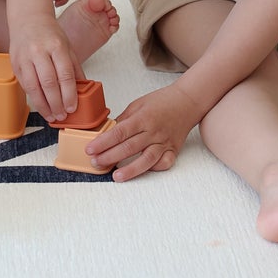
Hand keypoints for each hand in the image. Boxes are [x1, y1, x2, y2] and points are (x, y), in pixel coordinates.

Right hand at [9, 15, 81, 123]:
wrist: (28, 19)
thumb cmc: (49, 33)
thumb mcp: (68, 46)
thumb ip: (75, 68)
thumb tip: (83, 88)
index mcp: (56, 46)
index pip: (64, 74)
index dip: (69, 94)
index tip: (72, 107)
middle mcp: (39, 51)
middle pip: (48, 82)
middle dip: (56, 103)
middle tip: (62, 115)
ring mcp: (25, 57)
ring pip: (33, 86)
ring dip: (43, 105)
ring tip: (51, 116)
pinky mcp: (15, 64)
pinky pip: (24, 85)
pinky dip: (33, 97)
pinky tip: (40, 105)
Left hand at [86, 83, 200, 182]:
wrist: (187, 101)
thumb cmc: (162, 102)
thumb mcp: (137, 105)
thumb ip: (123, 120)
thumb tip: (106, 133)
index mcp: (142, 118)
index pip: (119, 132)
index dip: (103, 142)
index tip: (90, 149)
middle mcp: (153, 131)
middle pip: (129, 147)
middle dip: (109, 157)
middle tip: (96, 163)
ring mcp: (164, 142)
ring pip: (146, 159)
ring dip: (130, 169)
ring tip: (116, 176)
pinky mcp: (174, 149)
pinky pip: (165, 162)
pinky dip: (155, 168)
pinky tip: (143, 171)